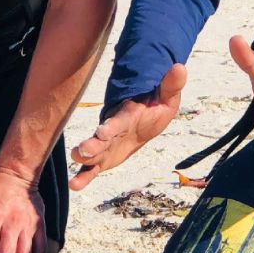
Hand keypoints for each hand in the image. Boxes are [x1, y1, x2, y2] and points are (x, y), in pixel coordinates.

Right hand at [64, 64, 185, 188]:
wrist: (143, 121)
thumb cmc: (153, 108)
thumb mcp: (166, 97)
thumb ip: (170, 84)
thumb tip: (179, 67)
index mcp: (125, 117)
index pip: (117, 122)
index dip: (110, 127)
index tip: (102, 131)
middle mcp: (110, 132)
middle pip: (98, 139)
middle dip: (91, 145)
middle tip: (82, 150)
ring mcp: (104, 146)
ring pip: (91, 154)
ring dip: (83, 158)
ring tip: (76, 163)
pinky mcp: (102, 160)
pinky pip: (91, 169)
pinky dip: (83, 177)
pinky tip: (74, 185)